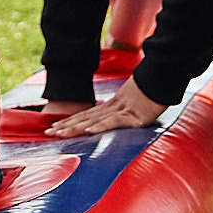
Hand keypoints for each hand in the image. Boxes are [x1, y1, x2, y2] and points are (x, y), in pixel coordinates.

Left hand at [43, 80, 166, 137]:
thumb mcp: (134, 103)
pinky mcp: (132, 116)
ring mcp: (120, 111)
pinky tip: (87, 131)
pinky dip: (100, 127)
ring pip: (93, 121)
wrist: (164, 79)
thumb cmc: (152, 91)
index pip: (85, 115)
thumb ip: (124, 111)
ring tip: (59, 133)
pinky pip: (113, 122)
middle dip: (65, 126)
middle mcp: (111, 108)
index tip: (55, 127)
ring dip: (74, 128)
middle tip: (48, 133)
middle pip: (84, 118)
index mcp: (111, 106)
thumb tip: (120, 116)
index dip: (69, 121)